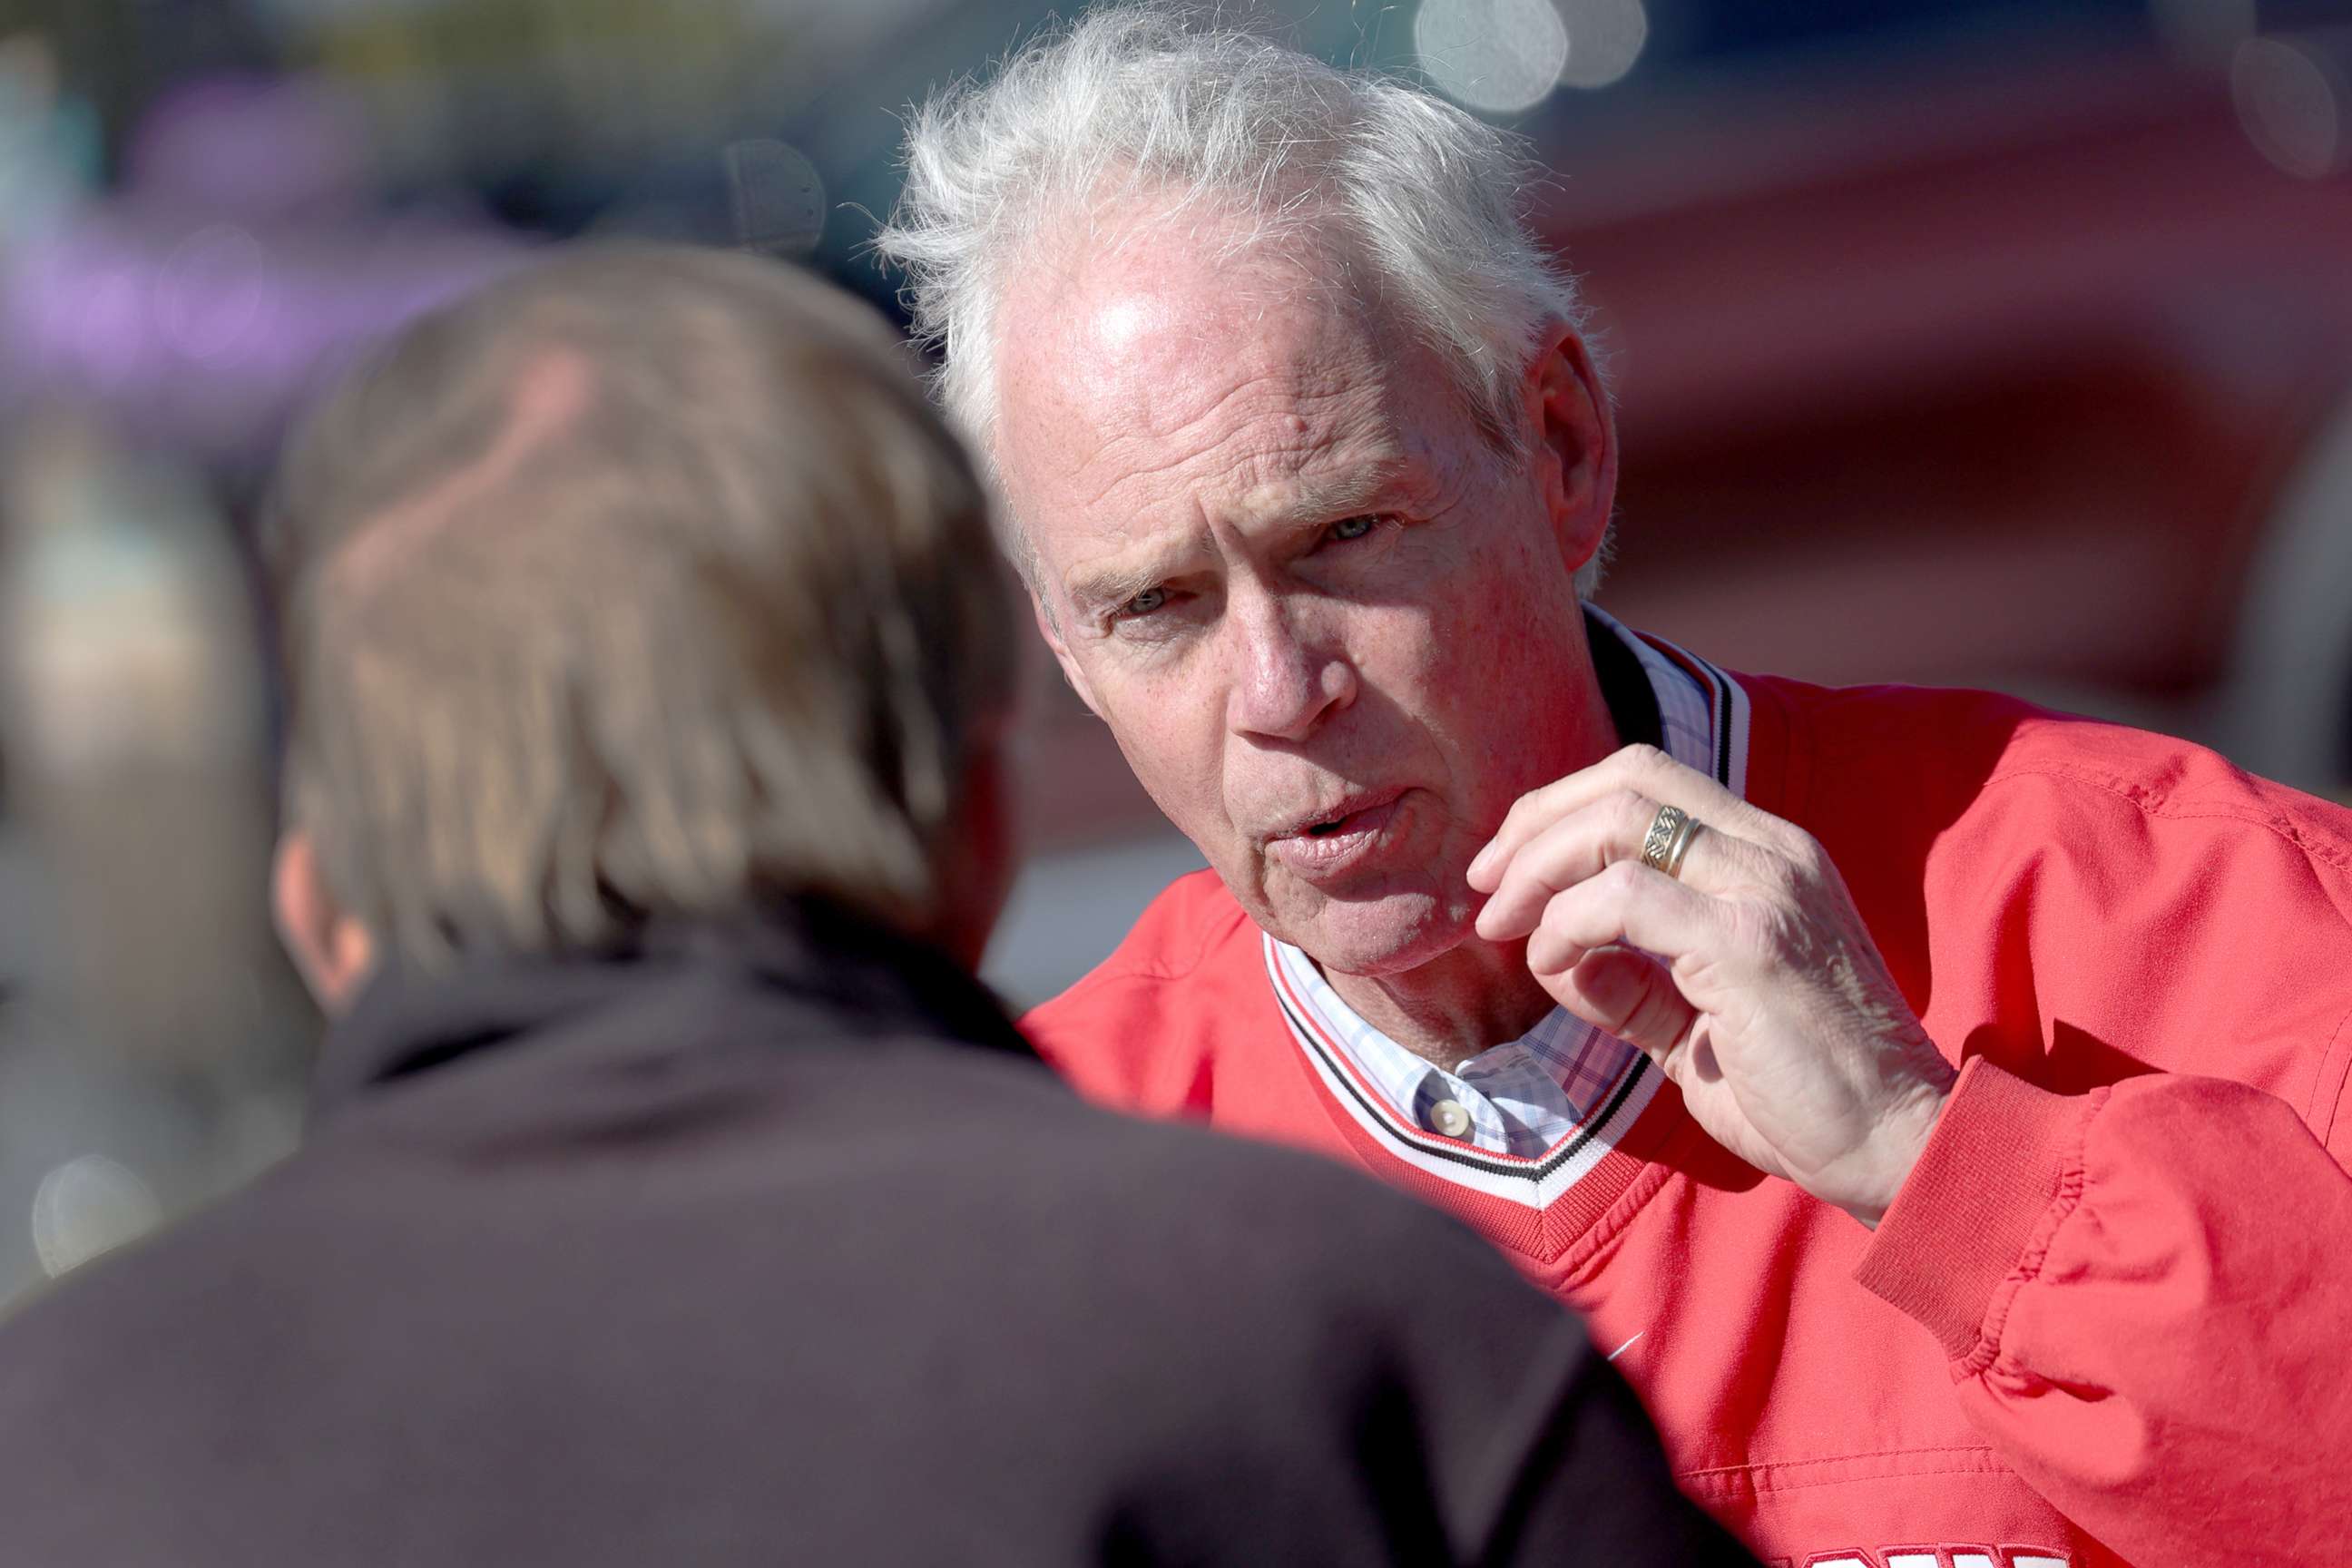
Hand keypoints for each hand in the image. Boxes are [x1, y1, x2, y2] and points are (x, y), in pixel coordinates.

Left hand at [1467, 745, 1954, 1225]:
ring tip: (1505, 926)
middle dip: (1535, 823)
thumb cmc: (1802, 1093)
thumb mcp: (1697, 1022)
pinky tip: (1557, 968)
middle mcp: (1773, 854)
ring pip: (1620, 820)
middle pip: (1628, 778)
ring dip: (1539, 867)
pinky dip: (1568, 923)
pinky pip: (1625, 899)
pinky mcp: (1751, 943)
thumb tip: (1553, 954)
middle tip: (1485, 887)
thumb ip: (1630, 980)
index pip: (1649, 779)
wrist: (1898, 1146)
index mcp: (1768, 856)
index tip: (1506, 870)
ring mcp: (1767, 890)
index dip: (1561, 808)